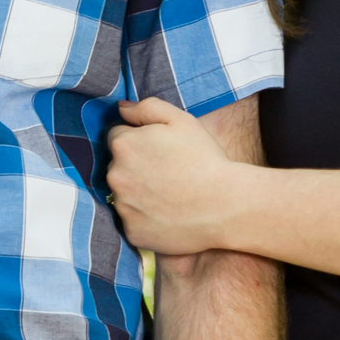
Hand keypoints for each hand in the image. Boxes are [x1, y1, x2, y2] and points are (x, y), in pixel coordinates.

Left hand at [106, 96, 246, 257]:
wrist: (224, 206)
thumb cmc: (205, 159)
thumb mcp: (180, 120)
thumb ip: (146, 108)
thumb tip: (121, 108)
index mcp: (123, 145)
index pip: (116, 136)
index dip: (138, 140)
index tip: (159, 150)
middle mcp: (115, 176)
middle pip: (117, 167)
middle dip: (134, 167)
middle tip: (167, 173)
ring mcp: (122, 207)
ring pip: (124, 195)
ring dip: (138, 193)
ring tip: (170, 195)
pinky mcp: (132, 232)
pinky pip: (133, 221)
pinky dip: (145, 218)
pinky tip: (168, 214)